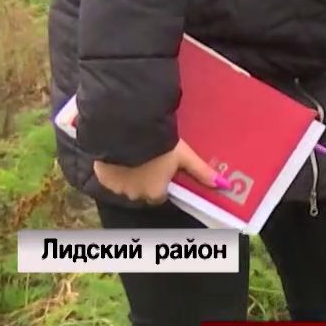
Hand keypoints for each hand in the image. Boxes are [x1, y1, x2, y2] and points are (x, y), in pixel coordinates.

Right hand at [94, 139, 226, 204]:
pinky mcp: (102, 177)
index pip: (159, 195)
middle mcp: (135, 195)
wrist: (128, 130)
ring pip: (125, 185)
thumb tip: (224, 185)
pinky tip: (119, 154)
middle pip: (141, 192)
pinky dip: (113, 169)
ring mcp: (117, 188)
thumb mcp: (184, 156)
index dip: (160, 182)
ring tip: (133, 155)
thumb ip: (201, 172)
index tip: (161, 169)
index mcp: (155, 192)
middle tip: (148, 160)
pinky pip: (109, 177)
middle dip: (144, 180)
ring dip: (129, 174)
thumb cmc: (160, 143)